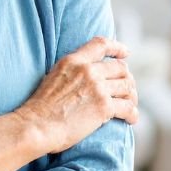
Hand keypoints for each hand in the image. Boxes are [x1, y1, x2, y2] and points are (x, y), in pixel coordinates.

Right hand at [15, 36, 137, 154]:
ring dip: (131, 97)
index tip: (126, 54)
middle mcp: (87, 71)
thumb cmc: (41, 107)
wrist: (38, 125)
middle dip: (126, 79)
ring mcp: (97, 88)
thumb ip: (72, 71)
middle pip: (120, 68)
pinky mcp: (104, 107)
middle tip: (127, 90)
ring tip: (129, 105)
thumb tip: (87, 76)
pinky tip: (130, 120)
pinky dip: (132, 114)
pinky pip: (128, 107)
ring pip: (127, 87)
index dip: (117, 48)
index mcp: (73, 61)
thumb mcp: (54, 76)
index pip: (101, 45)